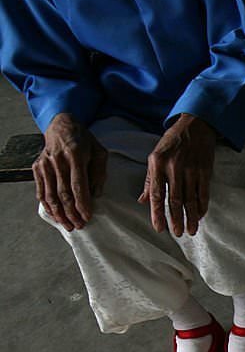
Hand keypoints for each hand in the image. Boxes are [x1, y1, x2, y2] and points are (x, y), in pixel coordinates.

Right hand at [33, 113, 107, 230]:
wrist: (61, 126)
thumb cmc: (85, 141)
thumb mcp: (100, 152)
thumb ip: (99, 173)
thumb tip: (96, 194)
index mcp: (75, 156)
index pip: (78, 186)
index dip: (82, 204)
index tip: (88, 217)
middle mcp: (57, 161)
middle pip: (63, 193)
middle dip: (71, 213)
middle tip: (79, 226)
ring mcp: (44, 164)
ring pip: (50, 195)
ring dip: (59, 213)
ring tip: (68, 225)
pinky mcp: (37, 168)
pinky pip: (40, 190)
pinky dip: (47, 205)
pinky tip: (55, 215)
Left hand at [137, 114, 215, 236]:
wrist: (195, 126)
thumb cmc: (172, 142)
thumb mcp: (155, 156)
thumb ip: (150, 180)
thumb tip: (143, 201)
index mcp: (158, 164)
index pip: (157, 194)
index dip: (158, 213)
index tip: (160, 228)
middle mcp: (174, 168)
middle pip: (175, 200)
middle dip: (176, 219)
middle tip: (177, 233)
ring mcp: (191, 169)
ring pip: (191, 199)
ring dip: (191, 217)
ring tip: (190, 230)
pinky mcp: (205, 170)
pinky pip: (204, 192)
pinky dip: (202, 206)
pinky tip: (200, 216)